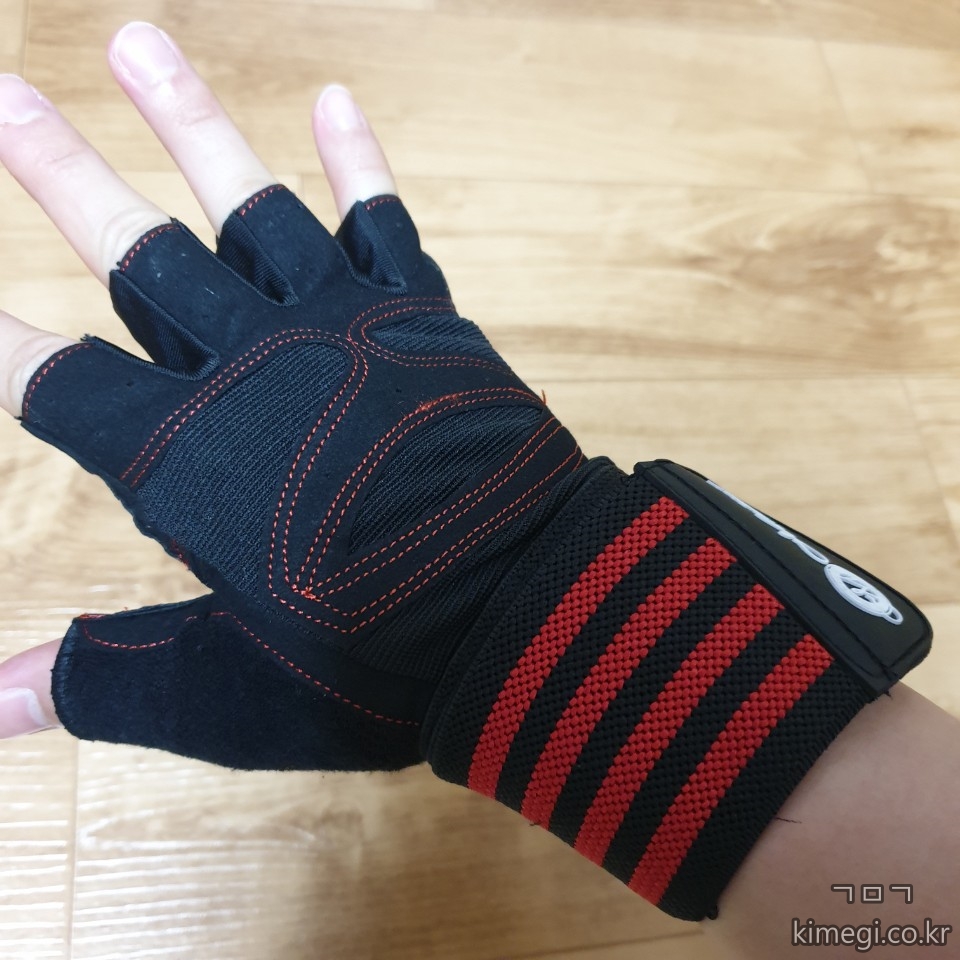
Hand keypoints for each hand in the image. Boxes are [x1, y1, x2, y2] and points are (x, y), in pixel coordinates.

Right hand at [0, 21, 582, 767]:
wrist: (521, 613)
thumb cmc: (372, 660)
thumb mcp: (226, 689)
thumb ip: (102, 680)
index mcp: (187, 457)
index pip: (58, 383)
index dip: (5, 345)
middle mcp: (252, 369)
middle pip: (137, 255)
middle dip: (59, 176)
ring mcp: (342, 327)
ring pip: (249, 205)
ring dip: (190, 122)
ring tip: (135, 40)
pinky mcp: (423, 317)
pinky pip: (382, 224)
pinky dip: (359, 163)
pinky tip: (333, 103)